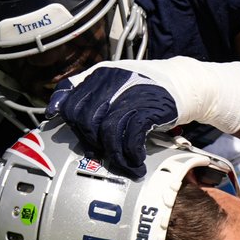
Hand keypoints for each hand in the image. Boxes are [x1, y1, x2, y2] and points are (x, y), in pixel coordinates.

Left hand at [48, 62, 179, 177]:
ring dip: (113, 154)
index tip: (83, 142)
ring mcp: (129, 96)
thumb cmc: (146, 86)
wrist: (183, 83)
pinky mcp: (147, 109)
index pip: (71, 104)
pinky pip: (129, 137)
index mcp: (99, 75)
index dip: (73, 127)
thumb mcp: (114, 79)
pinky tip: (136, 161)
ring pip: (107, 132)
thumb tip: (56, 109)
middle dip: (92, 143)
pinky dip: (130, 154)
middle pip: (86, 121)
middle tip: (103, 155)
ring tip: (123, 163)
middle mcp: (111, 83)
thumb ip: (87, 90)